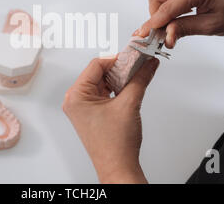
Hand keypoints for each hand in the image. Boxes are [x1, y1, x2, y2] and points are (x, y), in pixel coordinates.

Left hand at [63, 57, 159, 183]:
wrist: (118, 168)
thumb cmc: (115, 145)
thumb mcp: (129, 104)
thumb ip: (140, 79)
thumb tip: (147, 65)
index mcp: (76, 96)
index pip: (96, 65)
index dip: (116, 59)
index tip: (132, 56)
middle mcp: (76, 101)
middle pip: (98, 73)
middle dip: (119, 68)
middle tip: (137, 64)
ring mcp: (83, 108)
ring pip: (102, 83)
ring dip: (119, 78)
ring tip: (136, 74)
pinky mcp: (92, 114)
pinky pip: (104, 93)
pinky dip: (117, 88)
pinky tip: (130, 86)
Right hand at [137, 0, 223, 47]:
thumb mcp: (211, 26)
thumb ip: (184, 29)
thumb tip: (165, 36)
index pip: (166, 8)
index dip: (153, 23)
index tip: (142, 35)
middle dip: (155, 15)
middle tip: (161, 32)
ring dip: (160, 10)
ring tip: (171, 26)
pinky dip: (167, 5)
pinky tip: (177, 17)